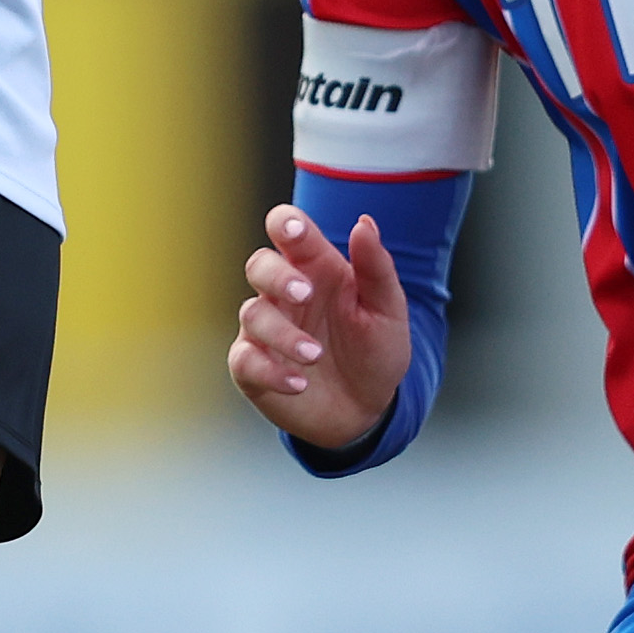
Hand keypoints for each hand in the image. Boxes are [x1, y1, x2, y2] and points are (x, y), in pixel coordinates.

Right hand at [227, 201, 409, 450]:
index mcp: (316, 269)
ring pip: (253, 314)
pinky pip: (245, 360)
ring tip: (316, 356)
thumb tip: (364, 223)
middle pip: (259, 265)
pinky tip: (298, 383)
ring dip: (283, 334)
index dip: (284, 223)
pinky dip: (270, 372)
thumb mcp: (388, 310)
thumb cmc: (375, 351)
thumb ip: (376, 267)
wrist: (367, 409)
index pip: (289, 231)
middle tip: (304, 294)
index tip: (293, 230)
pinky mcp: (253, 368)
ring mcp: (265, 331)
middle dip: (277, 276)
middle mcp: (284, 295)